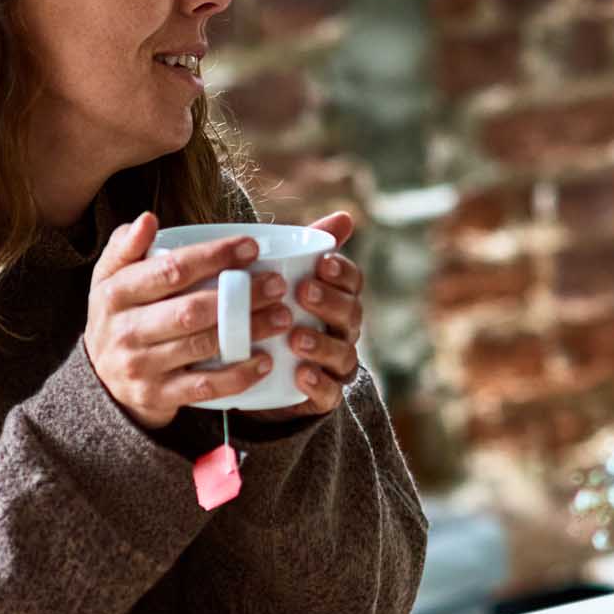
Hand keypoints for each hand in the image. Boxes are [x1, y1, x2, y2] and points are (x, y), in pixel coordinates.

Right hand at [86, 211, 294, 430]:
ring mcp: (140, 366)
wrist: (102, 380)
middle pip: (191, 309)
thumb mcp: (112, 278)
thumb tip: (148, 219)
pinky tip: (264, 361)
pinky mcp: (157, 396)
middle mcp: (124, 330)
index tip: (252, 248)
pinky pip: (204, 386)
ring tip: (283, 317)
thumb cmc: (120, 315)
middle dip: (240, 296)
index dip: (213, 257)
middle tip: (278, 285)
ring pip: (201, 346)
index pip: (171, 270)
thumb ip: (128, 246)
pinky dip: (237, 375)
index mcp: (115, 292)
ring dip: (247, 331)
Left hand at [259, 211, 364, 419]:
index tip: (322, 262)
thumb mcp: (286, 282)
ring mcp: (335, 365)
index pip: (352, 283)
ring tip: (296, 337)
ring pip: (342, 355)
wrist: (262, 375)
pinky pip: (329, 393)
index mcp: (338, 300)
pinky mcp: (322, 396)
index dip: (342, 273)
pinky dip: (317, 384)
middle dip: (330, 302)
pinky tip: (300, 375)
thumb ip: (308, 249)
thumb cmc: (280, 315)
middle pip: (351, 315)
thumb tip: (345, 217)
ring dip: (321, 344)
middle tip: (304, 292)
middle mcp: (343, 332)